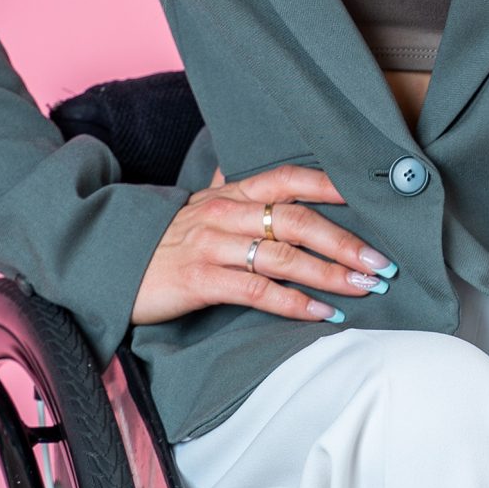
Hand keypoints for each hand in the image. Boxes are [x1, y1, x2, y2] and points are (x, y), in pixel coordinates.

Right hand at [131, 162, 398, 327]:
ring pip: (282, 254)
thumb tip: (255, 174)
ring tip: (364, 286)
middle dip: (344, 239)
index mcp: (228, 193)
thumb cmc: (161, 242)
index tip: (374, 198)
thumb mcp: (196, 209)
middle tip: (381, 260)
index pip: (287, 178)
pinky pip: (256, 290)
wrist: (106, 267)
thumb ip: (230, 191)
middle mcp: (223, 213)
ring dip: (330, 272)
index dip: (332, 185)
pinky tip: (321, 314)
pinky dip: (293, 303)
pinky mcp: (199, 280)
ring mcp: (210, 245)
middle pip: (295, 219)